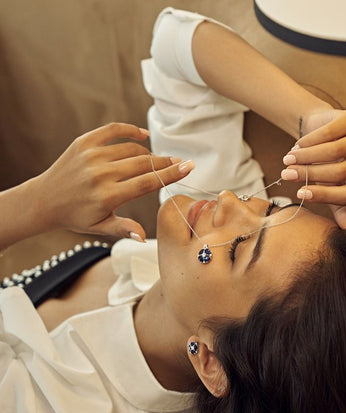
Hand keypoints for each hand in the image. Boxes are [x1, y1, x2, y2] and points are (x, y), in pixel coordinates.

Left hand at [32, 123, 193, 239]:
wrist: (44, 200)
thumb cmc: (76, 216)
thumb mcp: (100, 227)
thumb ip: (123, 229)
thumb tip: (143, 237)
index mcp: (108, 196)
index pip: (147, 182)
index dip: (171, 174)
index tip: (188, 167)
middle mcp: (101, 174)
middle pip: (144, 163)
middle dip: (166, 163)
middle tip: (180, 162)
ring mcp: (92, 155)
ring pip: (131, 148)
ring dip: (148, 153)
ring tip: (156, 160)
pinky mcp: (84, 142)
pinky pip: (113, 130)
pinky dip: (131, 130)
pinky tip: (143, 135)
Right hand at [281, 110, 345, 228]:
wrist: (323, 134)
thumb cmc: (329, 167)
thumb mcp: (335, 188)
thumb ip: (342, 208)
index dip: (324, 196)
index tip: (300, 195)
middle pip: (340, 172)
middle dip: (309, 175)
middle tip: (287, 175)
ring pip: (333, 152)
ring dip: (305, 157)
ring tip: (287, 161)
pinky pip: (328, 134)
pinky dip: (308, 142)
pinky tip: (296, 147)